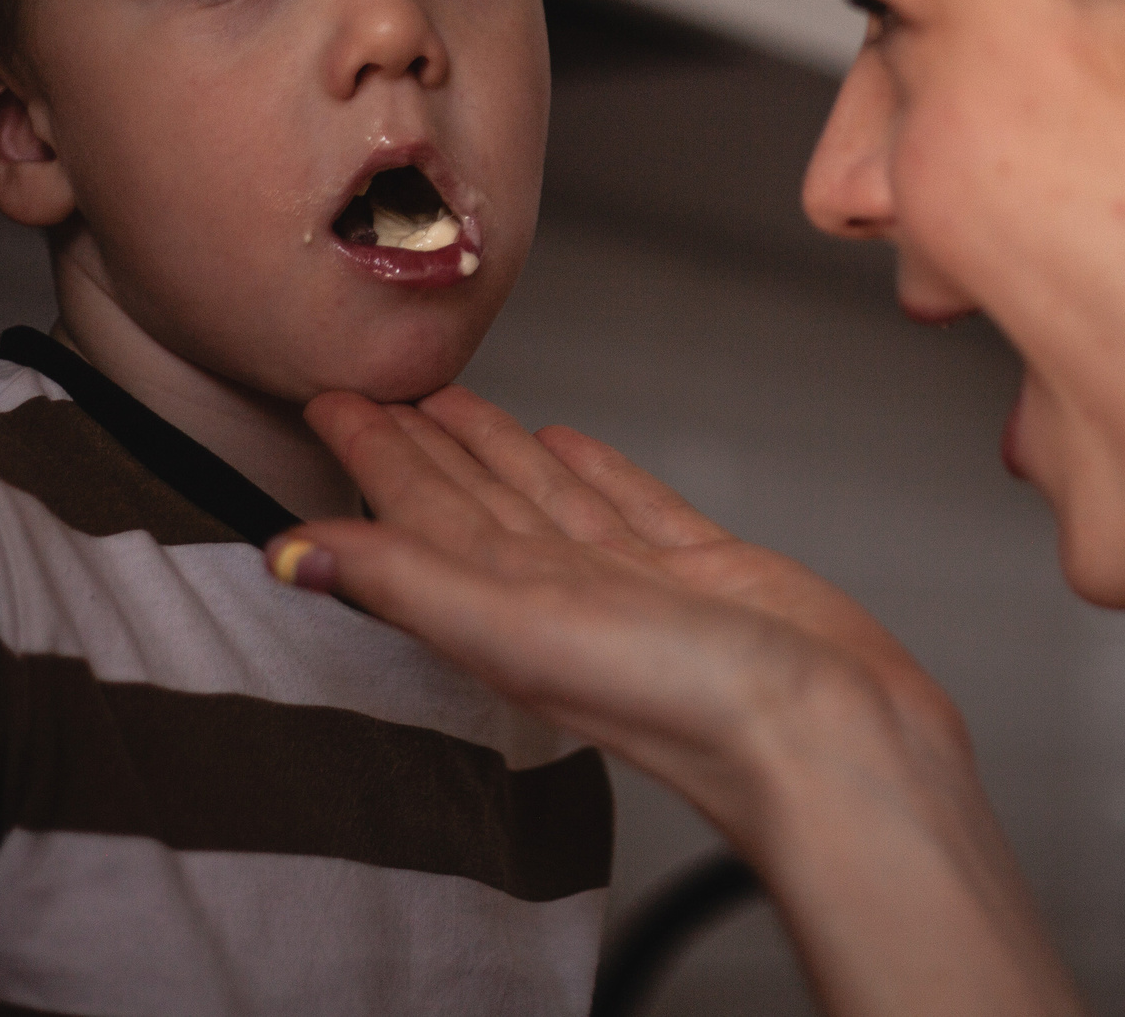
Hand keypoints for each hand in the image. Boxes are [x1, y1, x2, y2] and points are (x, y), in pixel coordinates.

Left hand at [275, 386, 969, 844]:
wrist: (832, 739)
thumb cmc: (689, 707)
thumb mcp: (524, 631)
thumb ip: (411, 583)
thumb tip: (293, 555)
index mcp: (508, 608)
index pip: (421, 517)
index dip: (373, 461)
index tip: (330, 402)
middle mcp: (562, 596)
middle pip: (473, 502)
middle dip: (424, 446)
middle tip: (378, 385)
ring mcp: (636, 585)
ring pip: (546, 499)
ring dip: (498, 450)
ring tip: (456, 401)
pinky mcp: (707, 574)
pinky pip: (632, 507)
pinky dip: (596, 470)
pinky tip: (572, 441)